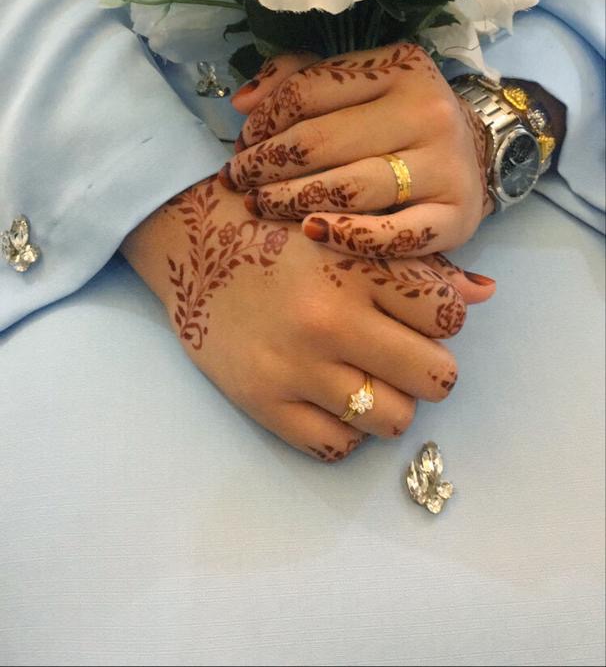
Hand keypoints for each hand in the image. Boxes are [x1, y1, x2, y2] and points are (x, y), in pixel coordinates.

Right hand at [120, 174, 494, 460]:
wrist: (187, 238)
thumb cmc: (274, 227)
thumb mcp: (345, 227)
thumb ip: (415, 260)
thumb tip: (484, 294)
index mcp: (356, 267)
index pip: (448, 316)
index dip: (443, 318)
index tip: (417, 314)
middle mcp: (330, 320)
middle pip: (436, 378)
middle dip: (427, 368)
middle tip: (399, 353)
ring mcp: (295, 367)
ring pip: (393, 419)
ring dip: (390, 402)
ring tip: (365, 376)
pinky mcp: (262, 402)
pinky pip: (336, 446)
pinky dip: (344, 428)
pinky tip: (330, 396)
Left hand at [223, 43, 492, 258]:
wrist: (472, 152)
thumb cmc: (395, 116)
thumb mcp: (356, 83)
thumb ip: (296, 78)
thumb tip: (241, 103)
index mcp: (400, 67)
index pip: (308, 91)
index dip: (264, 120)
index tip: (243, 141)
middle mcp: (428, 110)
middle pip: (322, 141)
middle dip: (266, 164)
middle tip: (238, 179)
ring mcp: (446, 164)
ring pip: (350, 187)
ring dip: (291, 200)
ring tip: (260, 205)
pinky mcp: (457, 215)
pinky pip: (395, 235)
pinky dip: (350, 237)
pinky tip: (313, 232)